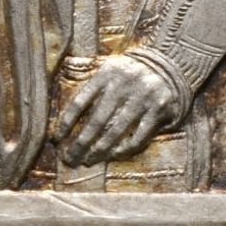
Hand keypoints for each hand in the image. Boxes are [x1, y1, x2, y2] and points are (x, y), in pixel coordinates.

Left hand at [55, 55, 182, 165]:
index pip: (80, 102)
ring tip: (88, 161)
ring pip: (116, 130)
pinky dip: (125, 148)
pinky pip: (139, 135)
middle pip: (97, 120)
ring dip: (100, 149)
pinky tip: (113, 155)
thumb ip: (90, 87)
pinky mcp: (158, 110)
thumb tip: (65, 116)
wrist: (168, 65)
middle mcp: (123, 85)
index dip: (66, 122)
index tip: (57, 139)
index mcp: (105, 74)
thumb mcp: (108, 70)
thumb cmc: (128, 73)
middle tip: (70, 159)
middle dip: (81, 143)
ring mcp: (142, 98)